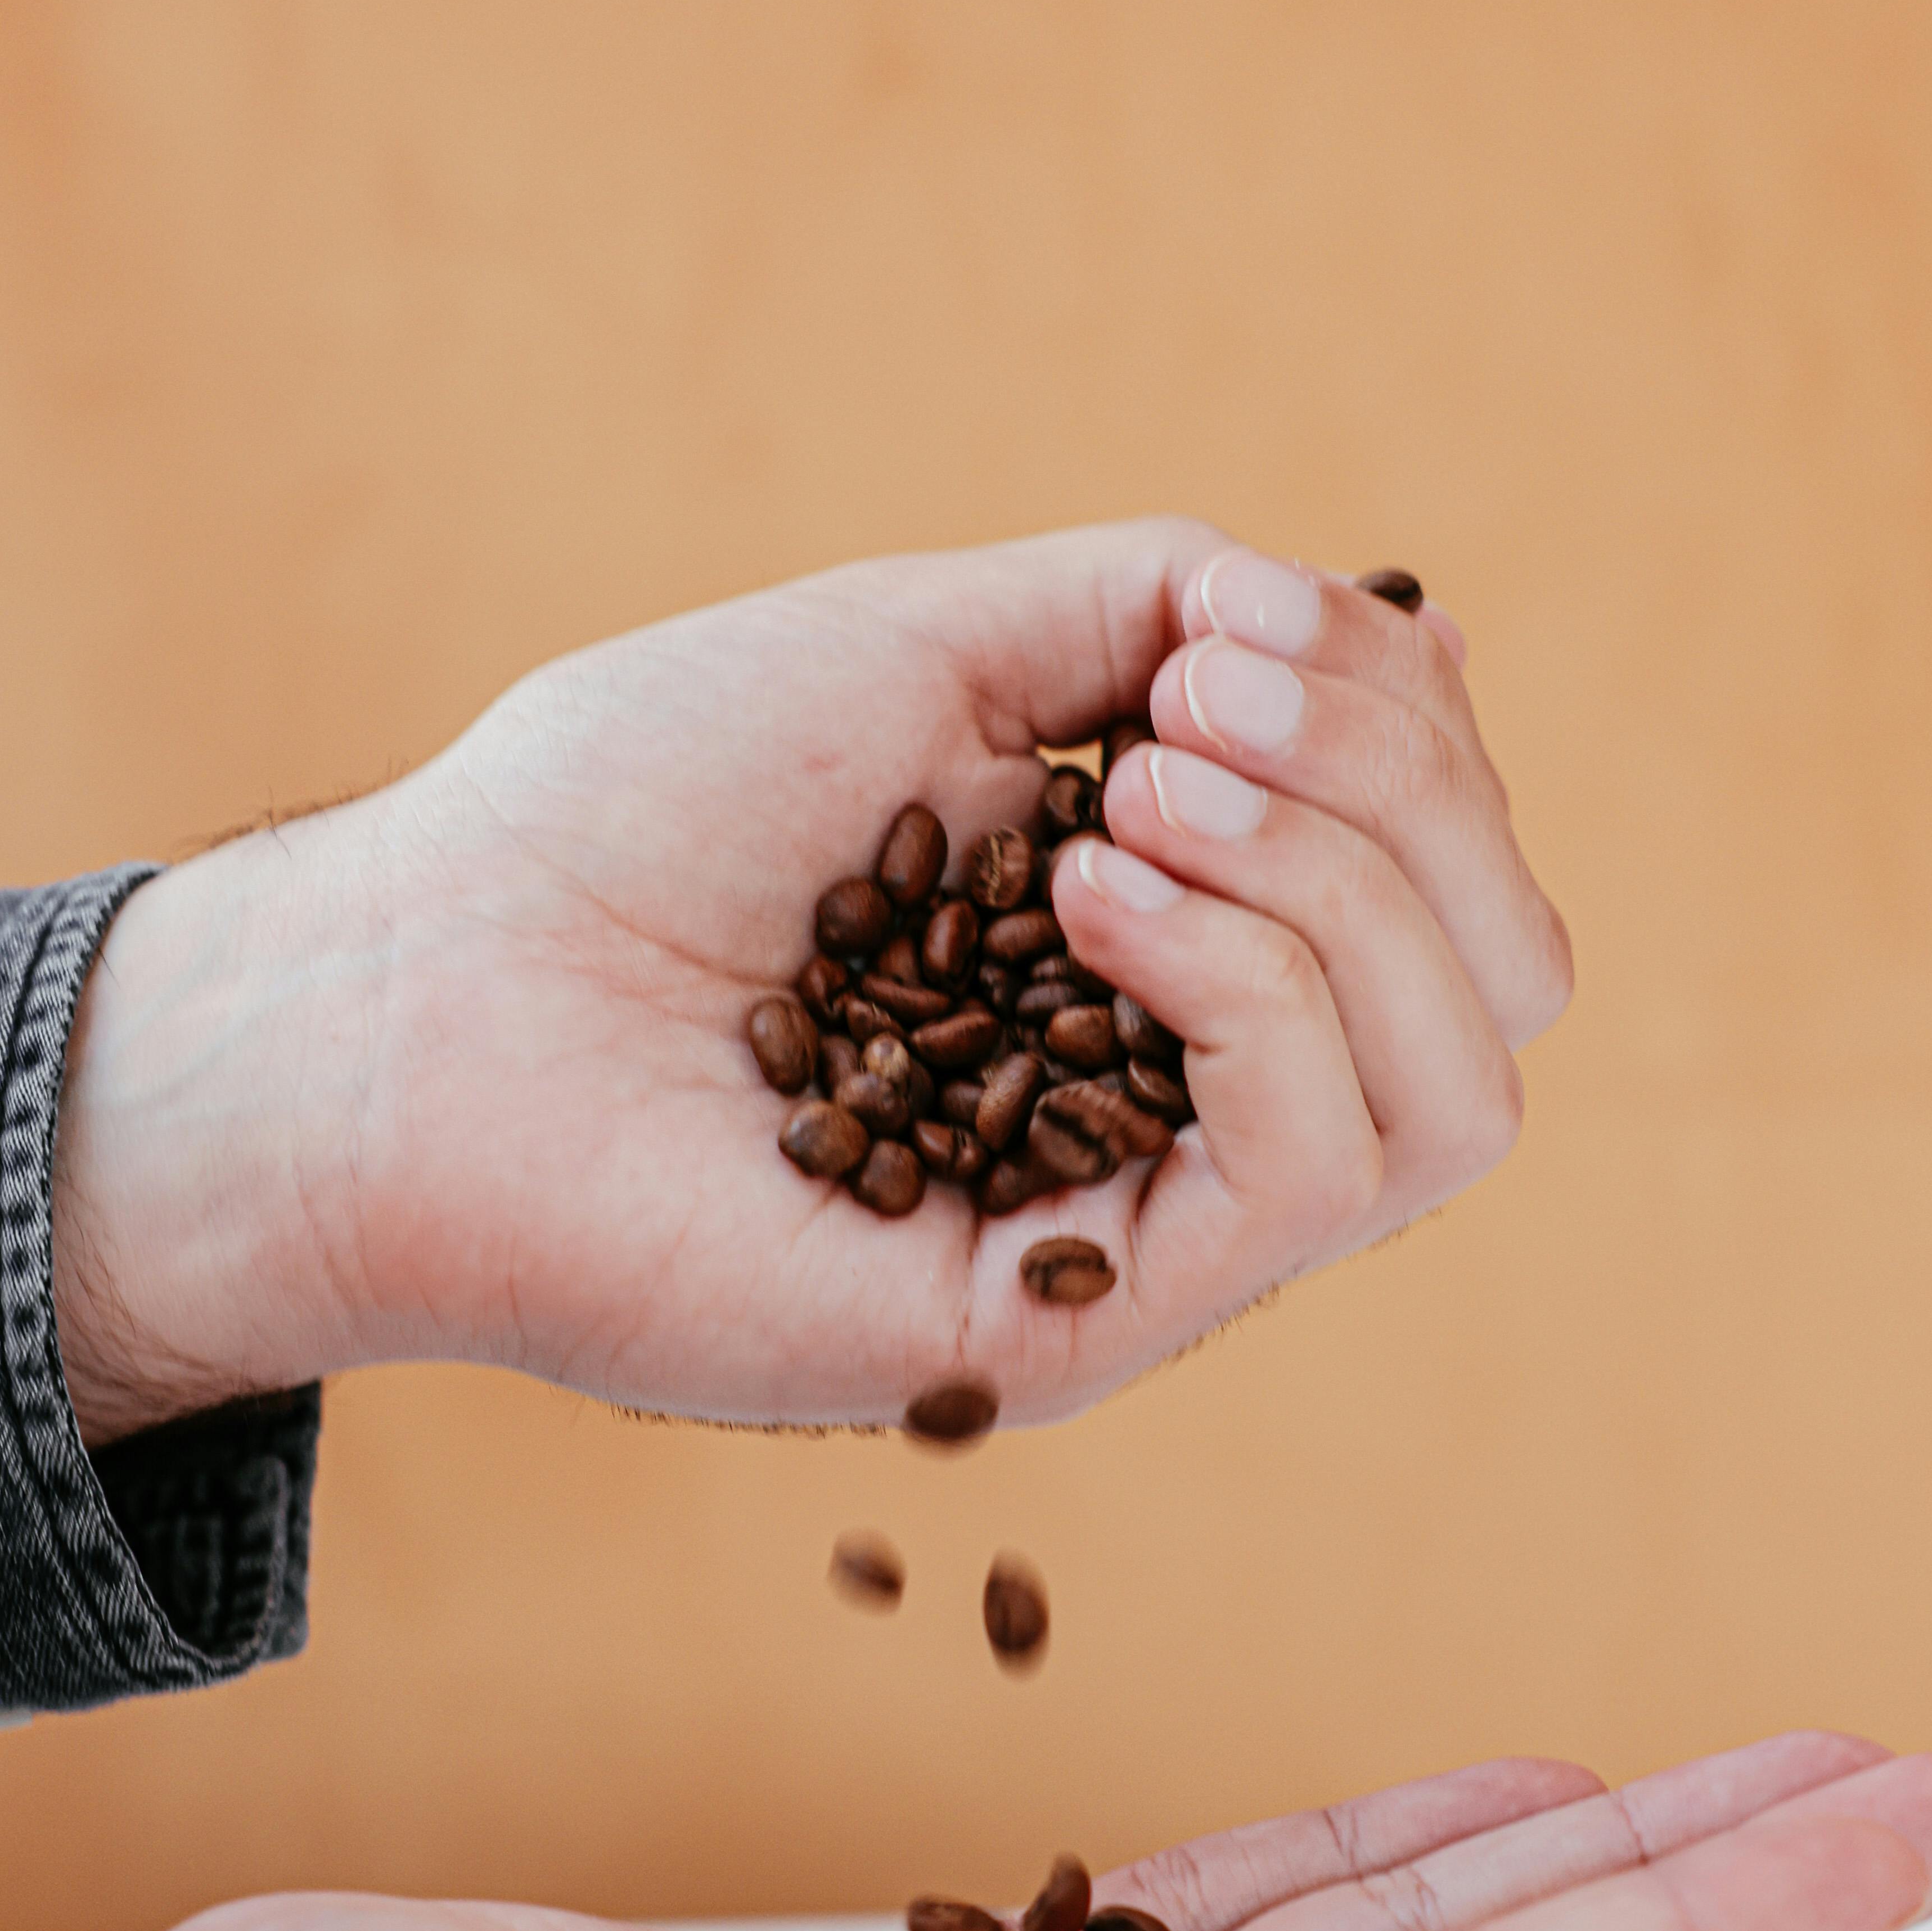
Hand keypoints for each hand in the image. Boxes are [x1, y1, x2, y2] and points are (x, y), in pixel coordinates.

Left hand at [50, 519, 1571, 1437]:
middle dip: (1406, 792)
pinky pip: (1310, 1176)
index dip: (1406, 723)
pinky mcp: (1079, 1319)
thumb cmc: (632, 809)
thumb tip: (1405, 622)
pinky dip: (1250, 988)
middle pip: (1503, 981)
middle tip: (1189, 709)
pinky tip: (1087, 890)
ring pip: (1455, 1095)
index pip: (1453, 872)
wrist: (428, 981)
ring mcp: (1147, 1225)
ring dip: (1341, 884)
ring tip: (1128, 797)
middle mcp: (1190, 1100)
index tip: (1223, 634)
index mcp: (1179, 953)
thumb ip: (1165, 611)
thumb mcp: (931, 640)